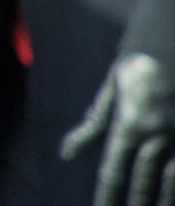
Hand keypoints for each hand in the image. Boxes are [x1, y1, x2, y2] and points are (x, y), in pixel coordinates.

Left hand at [63, 52, 174, 205]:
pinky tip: (174, 195)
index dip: (107, 195)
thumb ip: (92, 126)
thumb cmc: (136, 68)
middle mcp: (157, 134)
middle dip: (136, 202)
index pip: (114, 169)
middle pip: (143, 179)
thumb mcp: (110, 92)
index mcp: (129, 124)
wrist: (171, 41)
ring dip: (163, 200)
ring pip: (173, 180)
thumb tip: (67, 152)